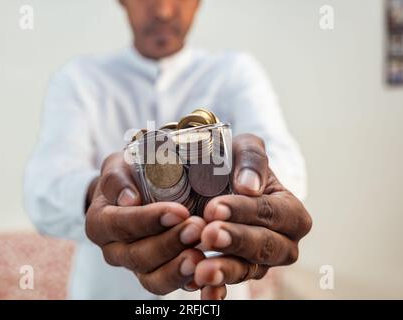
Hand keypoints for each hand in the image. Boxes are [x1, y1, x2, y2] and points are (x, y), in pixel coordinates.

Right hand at [85, 152, 206, 294]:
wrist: (133, 193)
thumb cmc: (127, 176)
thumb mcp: (117, 167)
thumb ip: (117, 178)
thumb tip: (129, 198)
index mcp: (100, 223)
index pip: (121, 225)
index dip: (149, 220)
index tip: (178, 211)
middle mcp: (113, 250)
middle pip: (138, 255)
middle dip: (170, 243)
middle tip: (198, 228)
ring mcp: (134, 266)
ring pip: (152, 278)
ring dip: (178, 268)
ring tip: (201, 255)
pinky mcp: (154, 275)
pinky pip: (168, 285)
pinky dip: (187, 281)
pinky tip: (204, 270)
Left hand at [195, 134, 312, 299]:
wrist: (217, 182)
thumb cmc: (235, 164)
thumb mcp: (245, 149)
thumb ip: (251, 159)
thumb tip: (249, 186)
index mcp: (290, 212)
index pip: (273, 213)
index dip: (245, 212)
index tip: (215, 208)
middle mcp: (282, 242)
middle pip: (265, 247)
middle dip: (236, 241)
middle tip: (209, 234)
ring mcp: (260, 262)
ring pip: (247, 270)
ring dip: (224, 270)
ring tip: (201, 269)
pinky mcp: (237, 272)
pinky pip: (229, 285)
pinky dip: (216, 289)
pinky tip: (200, 289)